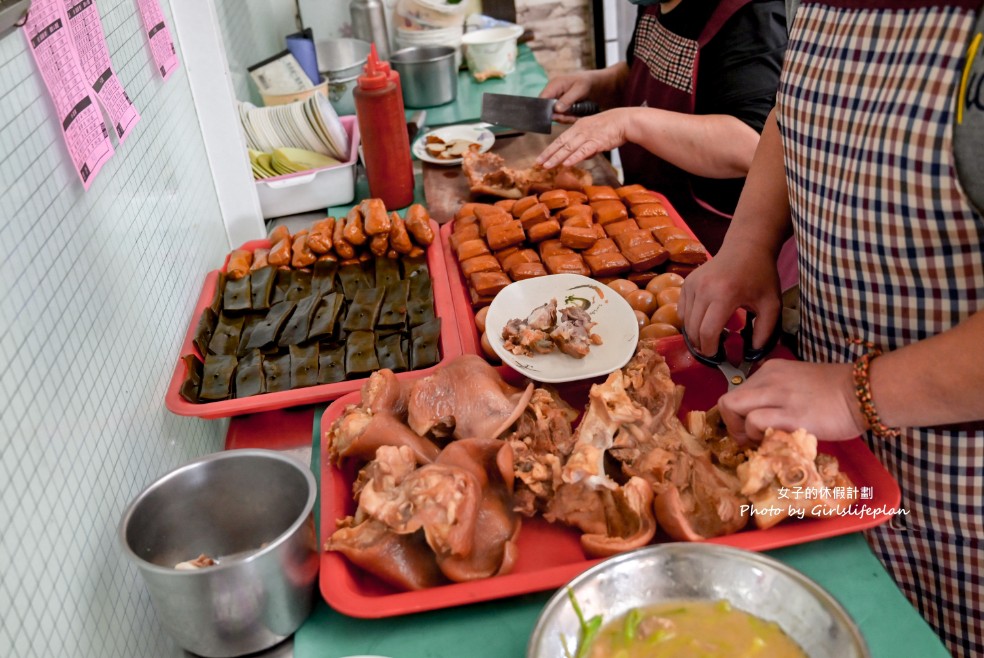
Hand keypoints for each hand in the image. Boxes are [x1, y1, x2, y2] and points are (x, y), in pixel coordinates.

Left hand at [536, 109, 630, 168]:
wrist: (626, 121)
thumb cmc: (612, 127)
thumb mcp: (594, 133)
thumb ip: (585, 145)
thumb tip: (579, 157)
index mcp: (578, 126)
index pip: (560, 139)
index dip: (549, 149)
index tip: (540, 158)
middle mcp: (580, 130)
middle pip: (560, 143)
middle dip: (548, 154)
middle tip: (537, 163)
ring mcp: (588, 135)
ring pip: (569, 148)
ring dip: (557, 158)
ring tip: (547, 166)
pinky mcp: (597, 141)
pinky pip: (583, 151)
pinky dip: (574, 158)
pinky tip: (566, 164)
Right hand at [540, 73, 592, 122]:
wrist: (593, 84)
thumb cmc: (586, 82)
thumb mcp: (580, 89)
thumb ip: (568, 99)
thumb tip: (556, 109)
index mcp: (554, 85)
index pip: (542, 99)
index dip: (544, 109)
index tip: (554, 117)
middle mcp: (552, 93)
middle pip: (547, 110)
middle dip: (559, 116)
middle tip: (571, 118)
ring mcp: (555, 101)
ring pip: (555, 115)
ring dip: (566, 118)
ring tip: (576, 117)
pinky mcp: (560, 107)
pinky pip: (561, 116)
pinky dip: (569, 118)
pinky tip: (576, 116)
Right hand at [678, 245, 781, 356]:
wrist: (746, 247)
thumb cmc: (761, 275)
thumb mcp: (771, 304)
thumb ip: (765, 332)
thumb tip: (754, 356)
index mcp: (725, 295)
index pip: (708, 331)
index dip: (710, 349)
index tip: (719, 357)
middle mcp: (703, 289)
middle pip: (693, 329)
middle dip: (701, 346)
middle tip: (714, 352)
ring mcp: (692, 285)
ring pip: (685, 321)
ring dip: (695, 335)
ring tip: (710, 339)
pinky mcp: (686, 283)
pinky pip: (681, 310)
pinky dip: (689, 322)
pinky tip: (703, 323)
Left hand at [717, 359, 867, 443]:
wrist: (865, 392)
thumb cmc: (837, 392)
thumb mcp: (797, 384)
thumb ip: (776, 395)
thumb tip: (759, 418)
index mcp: (770, 371)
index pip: (736, 392)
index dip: (737, 415)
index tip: (748, 429)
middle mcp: (768, 379)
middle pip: (728, 401)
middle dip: (731, 425)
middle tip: (748, 440)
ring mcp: (777, 395)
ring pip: (734, 408)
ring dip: (741, 432)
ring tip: (760, 443)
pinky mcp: (790, 414)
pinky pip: (754, 421)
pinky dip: (756, 436)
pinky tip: (772, 442)